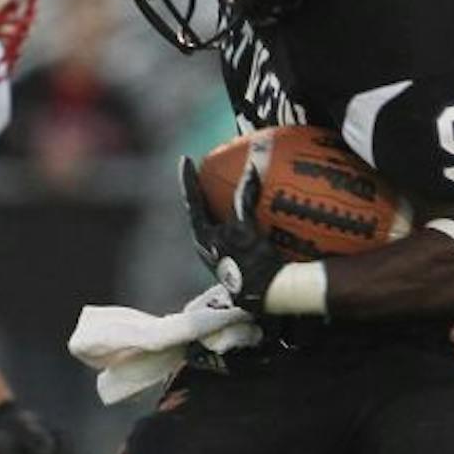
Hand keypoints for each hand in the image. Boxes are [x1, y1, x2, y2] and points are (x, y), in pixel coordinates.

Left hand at [180, 156, 284, 312]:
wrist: (267, 294)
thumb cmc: (252, 264)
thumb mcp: (245, 228)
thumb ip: (244, 198)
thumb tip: (251, 169)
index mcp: (202, 237)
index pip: (191, 201)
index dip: (188, 179)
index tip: (186, 159)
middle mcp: (207, 246)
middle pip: (201, 210)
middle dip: (203, 191)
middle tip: (205, 171)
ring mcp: (220, 253)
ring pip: (216, 221)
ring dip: (221, 204)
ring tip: (224, 186)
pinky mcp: (235, 258)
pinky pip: (234, 230)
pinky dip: (239, 216)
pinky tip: (253, 210)